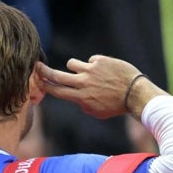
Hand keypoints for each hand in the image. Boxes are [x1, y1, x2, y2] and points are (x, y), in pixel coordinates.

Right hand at [37, 56, 163, 119]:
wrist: (135, 93)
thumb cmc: (116, 106)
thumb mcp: (96, 112)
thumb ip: (82, 104)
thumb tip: (74, 96)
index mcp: (80, 98)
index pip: (56, 90)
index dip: (45, 86)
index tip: (37, 81)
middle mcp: (83, 83)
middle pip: (57, 75)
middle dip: (44, 71)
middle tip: (37, 66)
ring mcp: (91, 70)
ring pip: (72, 63)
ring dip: (75, 67)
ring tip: (87, 72)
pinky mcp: (100, 61)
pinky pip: (91, 60)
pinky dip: (95, 65)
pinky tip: (107, 72)